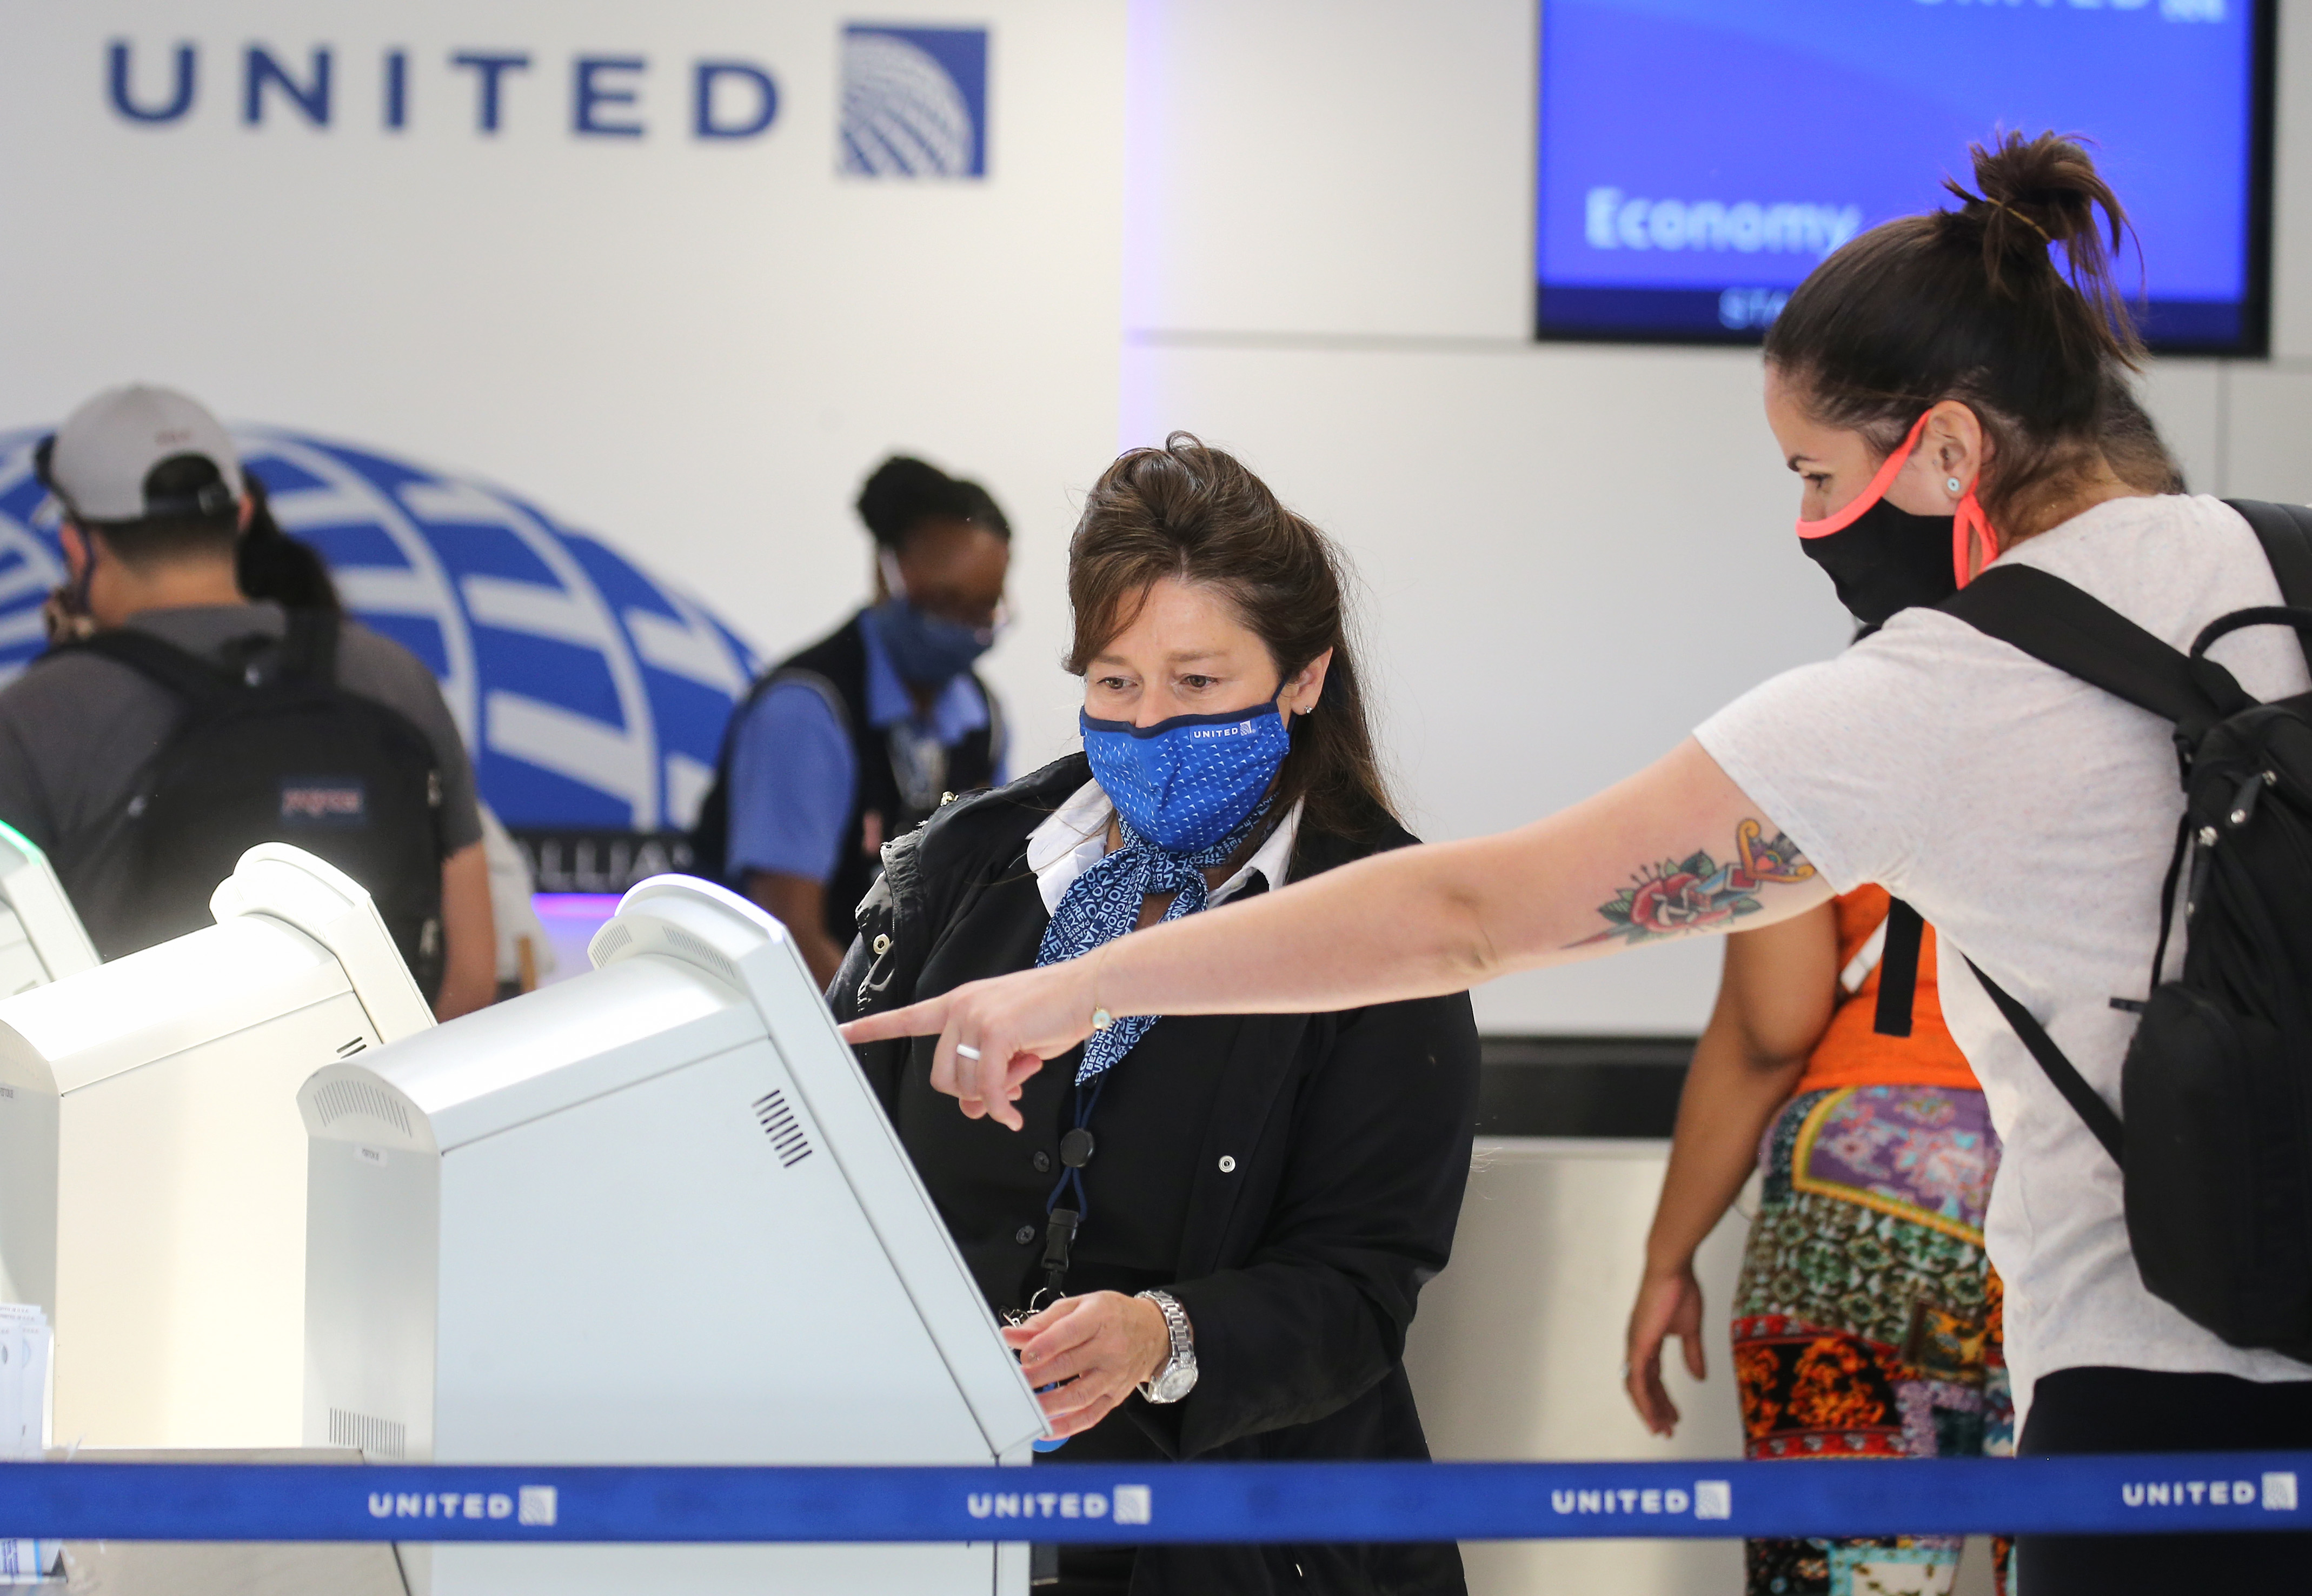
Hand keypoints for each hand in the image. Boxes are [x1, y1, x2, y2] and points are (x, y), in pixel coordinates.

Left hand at [839, 959, 1099, 1131]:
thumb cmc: (1053, 1012)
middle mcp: (959, 1007)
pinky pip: (989, 1086)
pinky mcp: (994, 1030)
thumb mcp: (1014, 1047)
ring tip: (1027, 1068)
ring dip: (998, 1092)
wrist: (1087, 990)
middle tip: (1008, 1085)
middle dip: (973, 1092)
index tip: (840, 1032)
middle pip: (941, 1076)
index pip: (906, 1017)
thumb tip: (978, 1109)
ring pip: (966, 1084)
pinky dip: (1003, 1106)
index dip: (871, 1028)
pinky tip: (1015, 1113)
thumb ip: (989, 1073)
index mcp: (958, 1003)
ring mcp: (973, 1016)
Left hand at [1001, 1292, 1170, 1439]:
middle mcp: (1109, 1348)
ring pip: (1079, 1395)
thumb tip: (1014, 1335)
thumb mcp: (1081, 1304)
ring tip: (1027, 1406)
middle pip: (1069, 1365)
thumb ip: (1044, 1321)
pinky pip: (1091, 1415)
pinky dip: (1068, 1426)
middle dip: (1038, 1376)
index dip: (1044, 1345)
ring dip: (1049, 1404)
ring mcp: (1113, 1375)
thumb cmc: (1114, 1316)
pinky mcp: (1115, 1396)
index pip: (1070, 1332)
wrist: (1153, 1332)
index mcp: (1099, 1318)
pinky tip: (1048, 1428)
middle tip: (1016, 1382)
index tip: (1023, 1355)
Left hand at [1624, 1263, 1706, 1437]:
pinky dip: (1644, 1401)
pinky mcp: (1638, 1345)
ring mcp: (1635, 1346)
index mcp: (1648, 1342)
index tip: (1674, 1417)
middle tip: (1668, 1429)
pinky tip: (1654, 1415)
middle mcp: (1637, 1346)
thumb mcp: (1690, 1330)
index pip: (1653, 1378)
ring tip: (1662, 1430)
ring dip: (1649, 1411)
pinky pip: (1638, 1380)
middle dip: (1656, 1410)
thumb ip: (1692, 1354)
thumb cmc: (1680, 1290)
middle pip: (1644, 1387)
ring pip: (1637, 1388)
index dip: (1662, 1399)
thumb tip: (1699, 1378)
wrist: (1672, 1269)